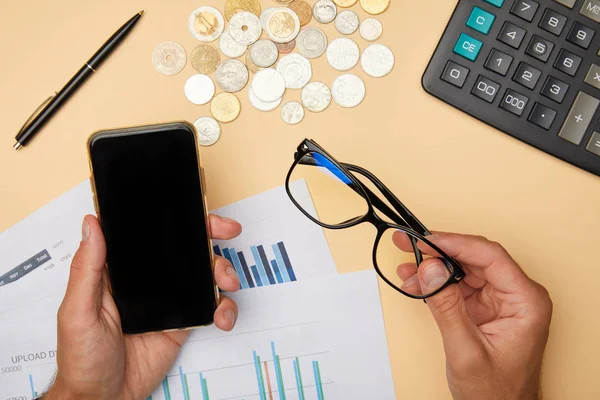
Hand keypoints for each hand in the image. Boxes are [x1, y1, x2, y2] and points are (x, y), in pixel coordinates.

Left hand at [45, 214, 241, 399]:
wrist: (103, 398)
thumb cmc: (81, 357)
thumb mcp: (77, 311)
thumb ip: (87, 269)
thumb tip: (91, 224)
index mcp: (119, 270)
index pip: (148, 235)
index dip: (173, 217)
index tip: (193, 208)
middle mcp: (147, 280)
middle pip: (183, 248)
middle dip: (209, 234)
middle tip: (228, 230)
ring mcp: (168, 300)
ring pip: (202, 273)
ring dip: (221, 271)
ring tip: (227, 283)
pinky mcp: (183, 321)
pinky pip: (211, 306)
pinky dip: (224, 308)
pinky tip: (222, 316)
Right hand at [394, 232, 551, 399]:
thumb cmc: (497, 392)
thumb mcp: (466, 350)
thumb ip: (446, 306)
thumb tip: (429, 269)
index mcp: (526, 301)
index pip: (490, 256)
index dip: (455, 244)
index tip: (426, 241)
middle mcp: (517, 295)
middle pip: (475, 258)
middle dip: (438, 252)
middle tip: (408, 243)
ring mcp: (500, 300)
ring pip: (463, 269)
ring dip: (433, 268)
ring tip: (406, 268)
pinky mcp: (486, 307)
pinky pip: (459, 285)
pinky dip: (436, 284)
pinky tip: (416, 283)